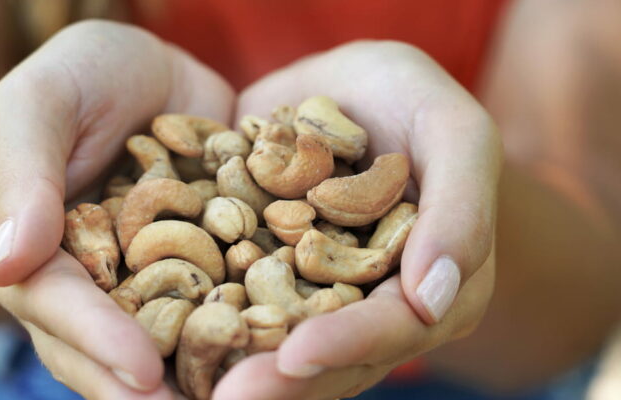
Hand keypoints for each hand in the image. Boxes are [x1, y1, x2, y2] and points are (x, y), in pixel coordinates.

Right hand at [0, 21, 233, 398]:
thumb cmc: (77, 75)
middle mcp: (77, 285)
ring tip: (245, 396)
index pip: (54, 305)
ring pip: (161, 343)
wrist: (146, 68)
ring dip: (197, 374)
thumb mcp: (38, 103)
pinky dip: (240, 331)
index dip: (96, 340)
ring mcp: (136, 286)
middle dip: (147, 387)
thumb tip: (3, 265)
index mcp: (21, 253)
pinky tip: (277, 351)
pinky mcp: (191, 275)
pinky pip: (213, 309)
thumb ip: (23, 176)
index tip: (142, 374)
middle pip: (104, 349)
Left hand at [213, 41, 500, 398]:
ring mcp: (307, 297)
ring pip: (273, 343)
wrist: (348, 84)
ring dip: (232, 361)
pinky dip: (199, 320)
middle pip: (327, 355)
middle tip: (227, 396)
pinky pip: (229, 304)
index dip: (348, 343)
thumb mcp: (454, 132)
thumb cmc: (414, 101)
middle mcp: (366, 307)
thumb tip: (432, 300)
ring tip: (186, 381)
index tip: (296, 355)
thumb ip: (459, 209)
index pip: (392, 327)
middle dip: (277, 378)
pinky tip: (160, 337)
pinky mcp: (259, 275)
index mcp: (429, 289)